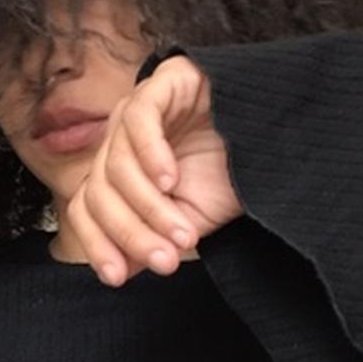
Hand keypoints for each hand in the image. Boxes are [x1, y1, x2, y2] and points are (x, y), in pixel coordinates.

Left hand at [66, 54, 242, 285]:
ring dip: (150, 207)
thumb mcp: (187, 225)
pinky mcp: (163, 83)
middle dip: (131, 234)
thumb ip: (151, 243)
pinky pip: (139, 118)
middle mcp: (119, 141)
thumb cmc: (230, 181)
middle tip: (167, 261)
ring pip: (117, 164)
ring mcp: (137, 110)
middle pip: (99, 191)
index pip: (86, 208)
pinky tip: (171, 180)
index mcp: (119, 174)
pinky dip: (150, 154)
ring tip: (186, 232)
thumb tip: (119, 271)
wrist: (276, 142)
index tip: (118, 279)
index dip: (96, 244)